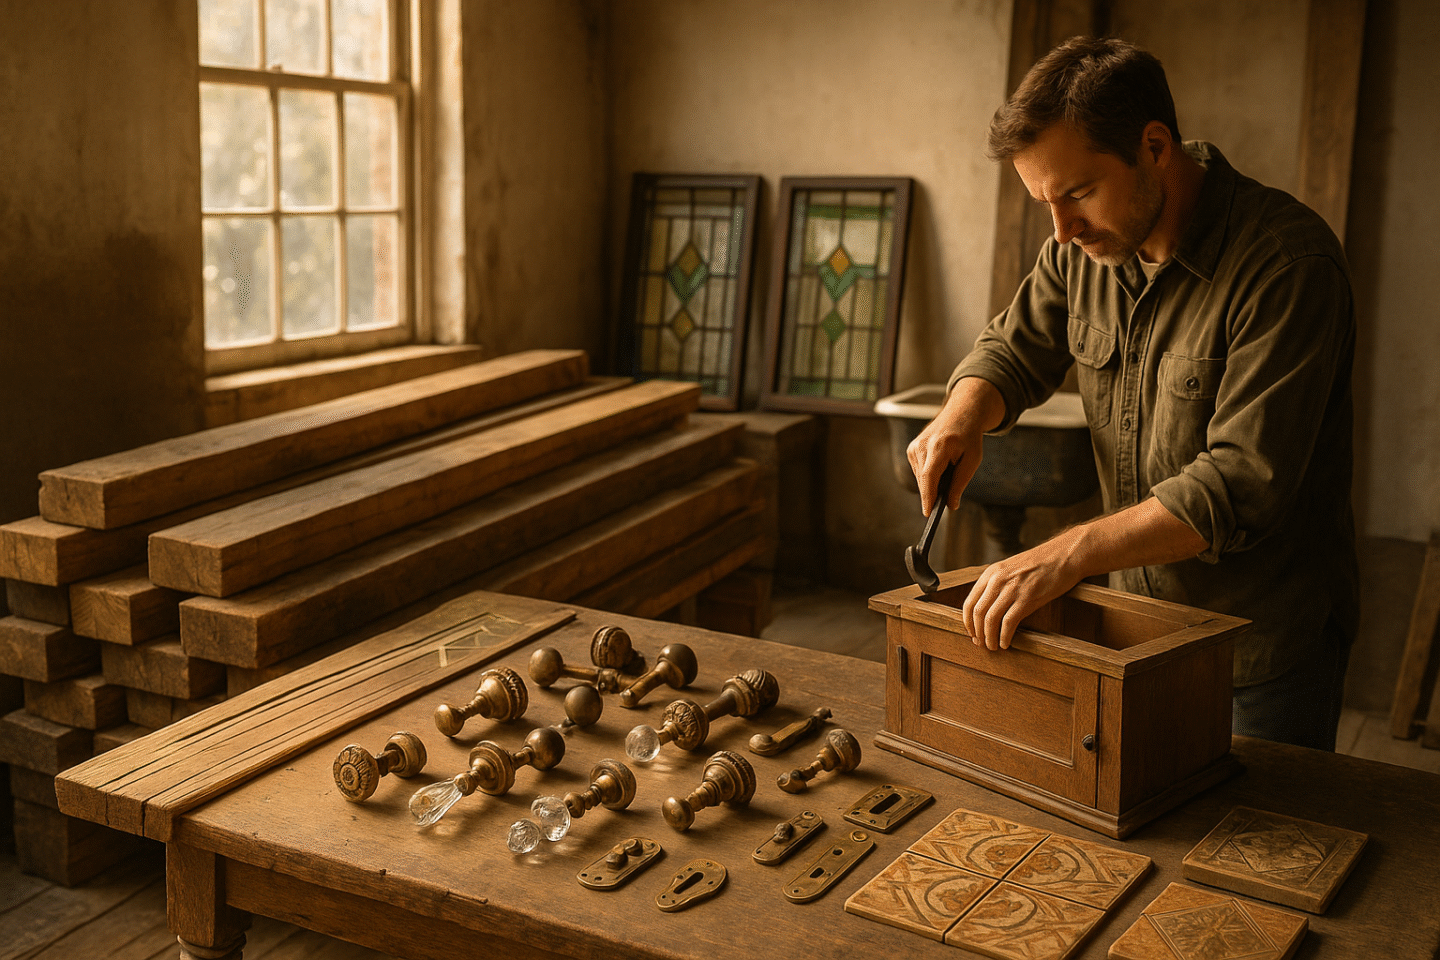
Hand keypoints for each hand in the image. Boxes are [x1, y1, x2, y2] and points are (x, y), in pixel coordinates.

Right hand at [907, 378, 1005, 516]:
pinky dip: (929, 475)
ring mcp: (914, 446)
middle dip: (934, 492)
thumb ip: (960, 483)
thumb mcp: (972, 460)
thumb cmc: (969, 437)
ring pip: (921, 478)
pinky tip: (940, 465)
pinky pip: (919, 471)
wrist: (960, 414)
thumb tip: (951, 505)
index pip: (929, 476)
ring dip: (933, 482)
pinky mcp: (911, 449)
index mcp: (940, 446)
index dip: (928, 496)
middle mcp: (923, 445)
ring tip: (948, 468)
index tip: (928, 513)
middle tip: (949, 493)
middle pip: (924, 480)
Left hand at [962, 537, 1079, 650]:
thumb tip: (987, 608)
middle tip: (981, 644)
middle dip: (977, 633)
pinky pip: (1009, 622)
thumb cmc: (1041, 564)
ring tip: (993, 647)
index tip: (972, 633)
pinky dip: (1004, 636)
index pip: (969, 602)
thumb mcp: (1011, 568)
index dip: (968, 622)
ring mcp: (1013, 588)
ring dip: (989, 638)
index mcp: (991, 573)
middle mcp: (998, 580)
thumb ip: (998, 584)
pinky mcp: (1028, 598)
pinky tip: (1006, 643)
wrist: (1065, 555)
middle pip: (978, 612)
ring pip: (990, 619)